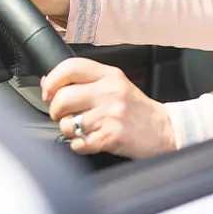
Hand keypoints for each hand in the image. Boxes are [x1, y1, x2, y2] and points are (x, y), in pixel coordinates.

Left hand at [41, 57, 176, 158]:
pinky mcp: (111, 136)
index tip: (49, 92)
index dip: (52, 80)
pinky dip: (79, 146)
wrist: (165, 129)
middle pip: (63, 97)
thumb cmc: (137, 109)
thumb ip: (85, 81)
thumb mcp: (116, 85)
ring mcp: (111, 114)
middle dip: (56, 111)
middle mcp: (110, 91)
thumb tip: (48, 82)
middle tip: (64, 116)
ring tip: (83, 130)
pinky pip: (78, 143)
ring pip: (68, 124)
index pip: (71, 67)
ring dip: (70, 131)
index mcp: (110, 75)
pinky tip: (91, 141)